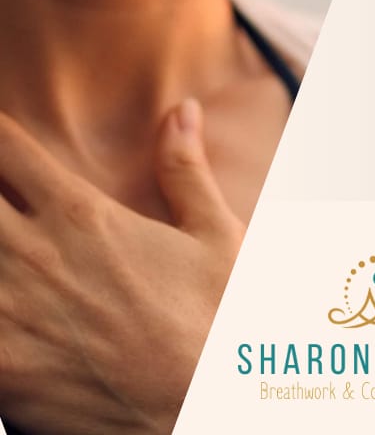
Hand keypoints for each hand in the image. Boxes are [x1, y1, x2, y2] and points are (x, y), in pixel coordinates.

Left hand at [0, 100, 243, 433]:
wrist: (198, 409)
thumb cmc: (215, 320)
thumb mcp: (215, 234)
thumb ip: (185, 169)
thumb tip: (182, 108)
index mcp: (83, 217)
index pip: (8, 151)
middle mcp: (34, 258)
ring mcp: (7, 317)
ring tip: (0, 243)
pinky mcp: (0, 371)